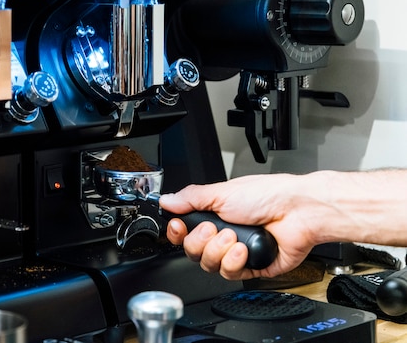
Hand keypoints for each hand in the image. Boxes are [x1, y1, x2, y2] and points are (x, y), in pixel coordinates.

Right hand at [159, 174, 319, 279]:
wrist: (298, 212)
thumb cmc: (268, 196)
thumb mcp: (222, 192)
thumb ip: (191, 198)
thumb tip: (167, 200)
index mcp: (215, 214)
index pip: (185, 230)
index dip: (178, 232)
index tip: (179, 227)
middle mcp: (223, 234)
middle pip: (192, 251)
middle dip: (200, 241)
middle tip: (213, 228)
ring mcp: (236, 252)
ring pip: (209, 265)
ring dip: (218, 250)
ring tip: (233, 236)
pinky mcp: (251, 267)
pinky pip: (230, 274)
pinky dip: (233, 261)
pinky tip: (243, 249)